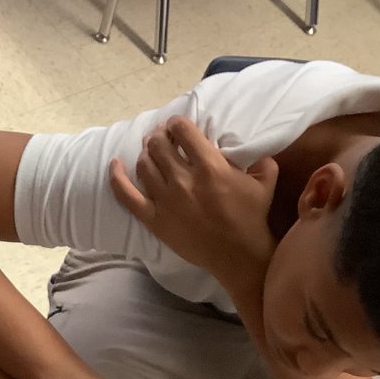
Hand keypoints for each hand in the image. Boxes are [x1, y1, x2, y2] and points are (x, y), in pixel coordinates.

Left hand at [109, 116, 277, 291]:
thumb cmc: (252, 217)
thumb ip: (260, 158)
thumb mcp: (265, 180)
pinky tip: (114, 164)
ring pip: (144, 165)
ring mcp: (165, 201)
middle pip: (158, 145)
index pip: (182, 131)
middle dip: (159, 136)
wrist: (237, 255)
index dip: (176, 123)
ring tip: (150, 152)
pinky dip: (116, 178)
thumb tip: (253, 147)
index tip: (177, 126)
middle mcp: (183, 180)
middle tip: (161, 137)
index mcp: (209, 166)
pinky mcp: (154, 220)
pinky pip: (127, 196)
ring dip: (145, 153)